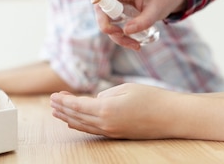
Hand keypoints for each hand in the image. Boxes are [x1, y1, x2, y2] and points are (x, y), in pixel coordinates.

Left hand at [50, 83, 177, 138]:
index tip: (53, 95)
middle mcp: (105, 124)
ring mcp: (112, 131)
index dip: (64, 101)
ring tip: (58, 112)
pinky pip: (93, 130)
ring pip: (83, 126)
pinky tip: (76, 123)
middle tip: (52, 102)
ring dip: (69, 118)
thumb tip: (97, 101)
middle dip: (62, 109)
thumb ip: (107, 94)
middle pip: (76, 117)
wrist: (171, 116)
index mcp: (106, 109)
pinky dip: (81, 125)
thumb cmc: (152, 98)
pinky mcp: (118, 134)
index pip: (77, 106)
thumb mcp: (127, 88)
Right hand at [91, 0, 186, 49]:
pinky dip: (122, 38)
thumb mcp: (157, 9)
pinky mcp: (117, 14)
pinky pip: (113, 28)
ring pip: (106, 21)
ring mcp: (116, 4)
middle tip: (120, 35)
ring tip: (136, 45)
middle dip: (106, 24)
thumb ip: (144, 20)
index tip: (95, 0)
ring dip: (117, 36)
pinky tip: (135, 45)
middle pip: (101, 7)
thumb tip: (126, 31)